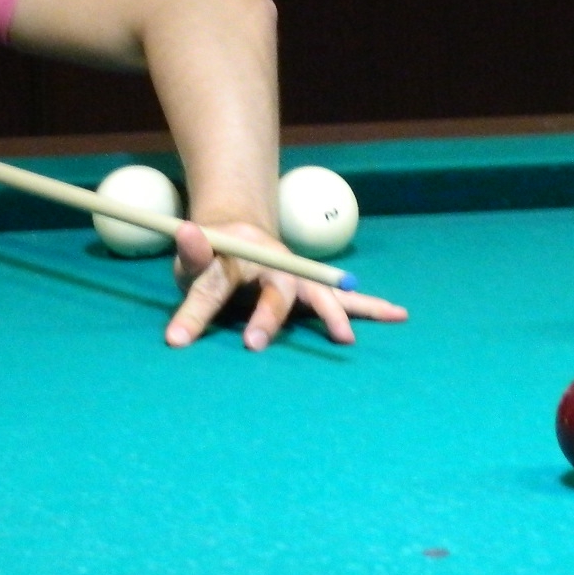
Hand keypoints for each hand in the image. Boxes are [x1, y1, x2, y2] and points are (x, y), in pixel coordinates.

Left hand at [165, 219, 407, 350]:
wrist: (241, 234)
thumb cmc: (211, 256)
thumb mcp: (193, 259)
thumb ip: (192, 253)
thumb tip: (183, 231)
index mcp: (236, 257)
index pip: (212, 286)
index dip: (194, 314)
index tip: (175, 341)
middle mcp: (274, 265)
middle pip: (274, 293)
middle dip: (267, 318)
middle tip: (255, 344)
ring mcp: (296, 277)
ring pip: (317, 294)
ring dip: (333, 314)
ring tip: (345, 338)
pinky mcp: (311, 290)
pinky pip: (342, 299)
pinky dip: (370, 307)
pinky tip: (398, 313)